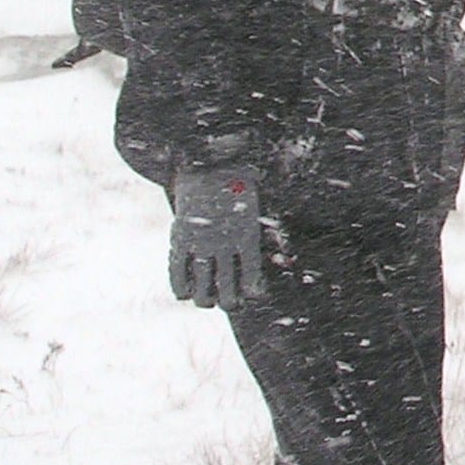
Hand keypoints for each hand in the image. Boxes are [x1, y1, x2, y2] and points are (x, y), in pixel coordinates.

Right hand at [169, 163, 265, 308]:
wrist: (209, 161)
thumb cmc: (240, 182)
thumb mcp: (259, 204)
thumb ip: (271, 229)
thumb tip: (286, 253)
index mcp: (247, 236)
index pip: (252, 276)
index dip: (251, 292)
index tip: (251, 296)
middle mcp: (224, 244)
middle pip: (226, 287)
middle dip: (228, 301)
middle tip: (228, 303)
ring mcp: (200, 242)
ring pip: (202, 285)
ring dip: (204, 299)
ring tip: (207, 302)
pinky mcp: (179, 238)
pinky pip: (178, 270)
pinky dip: (180, 286)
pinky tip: (183, 294)